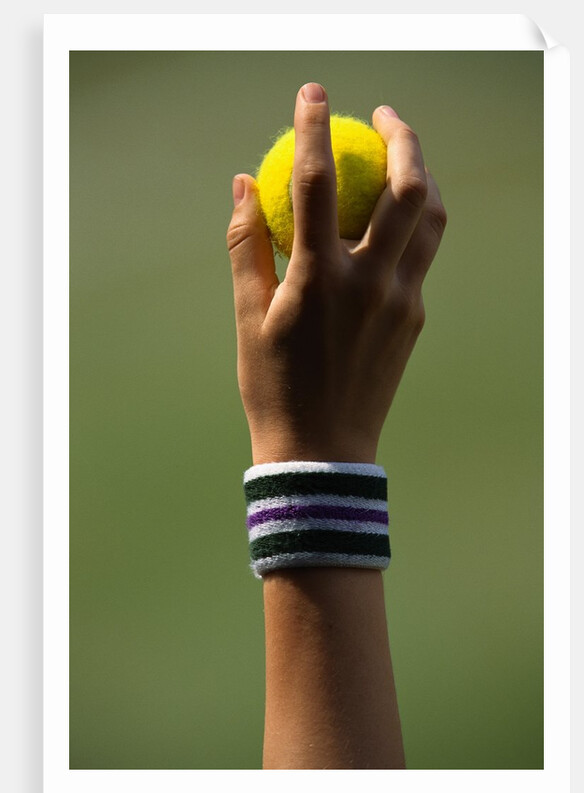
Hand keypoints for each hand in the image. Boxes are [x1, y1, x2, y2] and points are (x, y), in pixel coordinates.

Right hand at [227, 82, 445, 463]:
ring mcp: (400, 300)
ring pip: (431, 220)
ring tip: (401, 161)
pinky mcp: (414, 319)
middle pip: (408, 187)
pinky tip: (389, 225)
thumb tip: (244, 185)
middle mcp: (370, 281)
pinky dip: (411, 226)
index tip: (312, 95)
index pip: (318, 182)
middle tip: (381, 117)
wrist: (322, 450)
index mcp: (319, 278)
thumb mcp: (249, 318)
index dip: (314, 128)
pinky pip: (420, 257)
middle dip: (401, 136)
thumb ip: (247, 246)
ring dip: (422, 177)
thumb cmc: (274, 387)